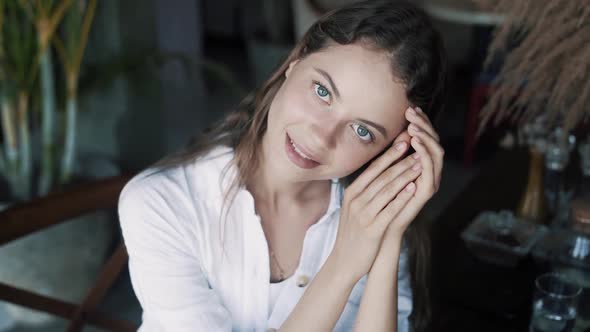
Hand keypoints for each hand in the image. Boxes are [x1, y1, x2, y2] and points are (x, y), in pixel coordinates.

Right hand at [330, 133, 421, 280]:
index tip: (403, 140)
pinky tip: (413, 188)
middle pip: (381, 176)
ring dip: (405, 175)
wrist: (345, 261)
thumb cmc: (353, 232)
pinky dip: (402, 197)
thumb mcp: (354, 207)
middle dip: (401, 160)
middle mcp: (356, 200)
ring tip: (420, 163)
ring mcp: (363, 214)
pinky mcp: (372, 229)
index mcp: (352, 193)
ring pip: (387, 190)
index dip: (389, 153)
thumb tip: (381, 170)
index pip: (373, 168)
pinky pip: (389, 209)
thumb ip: (365, 189)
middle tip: (416, 147)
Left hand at [381, 106, 443, 243]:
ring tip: (413, 126)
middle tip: (411, 112)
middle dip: (424, 125)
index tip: (410, 108)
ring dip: (425, 137)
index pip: (426, 138)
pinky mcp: (426, 192)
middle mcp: (428, 171)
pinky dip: (424, 154)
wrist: (379, 228)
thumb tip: (393, 131)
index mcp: (420, 164)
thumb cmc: (378, 200)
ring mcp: (429, 181)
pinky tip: (416, 142)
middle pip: (435, 141)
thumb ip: (392, 154)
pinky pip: (430, 170)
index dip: (421, 122)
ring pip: (436, 153)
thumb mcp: (383, 171)